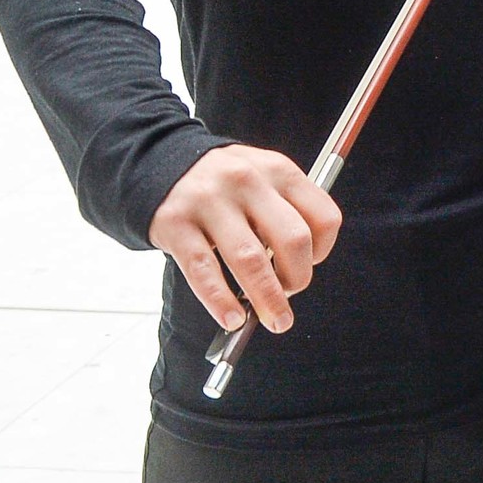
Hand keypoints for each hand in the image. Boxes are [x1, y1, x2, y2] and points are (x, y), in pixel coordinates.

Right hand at [150, 143, 342, 334]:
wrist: (160, 163)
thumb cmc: (224, 184)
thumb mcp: (263, 179)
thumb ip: (286, 212)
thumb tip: (298, 271)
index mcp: (279, 171)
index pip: (322, 217)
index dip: (323, 251)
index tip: (310, 265)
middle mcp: (248, 182)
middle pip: (292, 239)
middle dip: (297, 279)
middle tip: (290, 298)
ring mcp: (210, 201)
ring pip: (250, 259)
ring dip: (266, 298)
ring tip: (274, 319)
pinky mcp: (176, 223)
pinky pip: (203, 270)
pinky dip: (220, 301)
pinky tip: (232, 318)